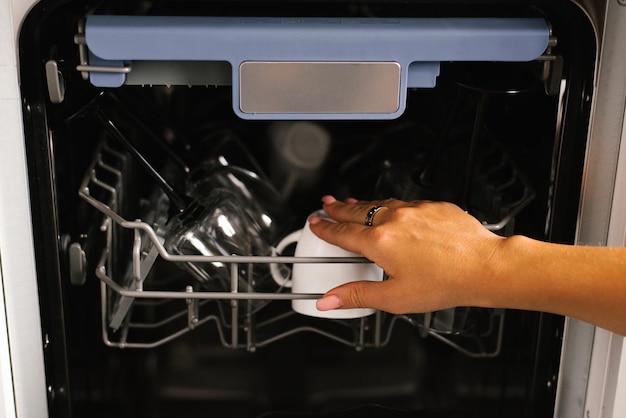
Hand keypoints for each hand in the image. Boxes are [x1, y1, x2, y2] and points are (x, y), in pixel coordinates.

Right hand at [308, 195, 505, 314]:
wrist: (485, 266)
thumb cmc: (446, 282)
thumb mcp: (394, 298)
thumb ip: (357, 295)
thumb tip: (329, 300)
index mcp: (380, 242)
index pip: (343, 233)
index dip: (325, 228)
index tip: (316, 223)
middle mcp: (394, 220)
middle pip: (357, 211)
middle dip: (339, 208)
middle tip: (327, 204)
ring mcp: (415, 209)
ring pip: (381, 203)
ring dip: (363, 204)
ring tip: (352, 203)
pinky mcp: (433, 206)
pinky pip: (405, 202)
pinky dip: (391, 205)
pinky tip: (393, 210)